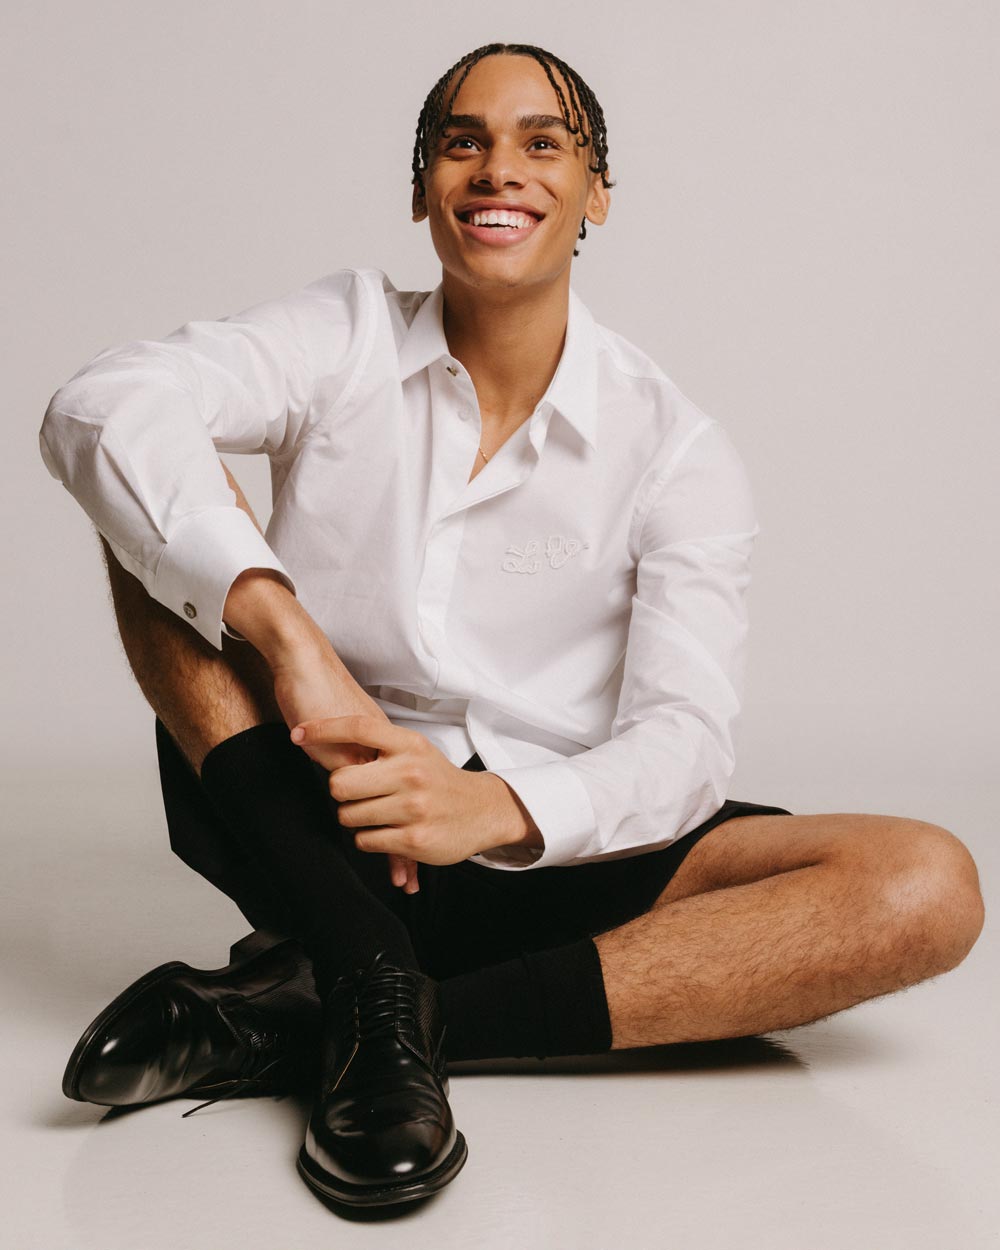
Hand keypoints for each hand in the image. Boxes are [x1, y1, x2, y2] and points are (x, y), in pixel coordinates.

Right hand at [267, 635, 419, 892]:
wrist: (303, 662)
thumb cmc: (317, 689)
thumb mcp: (338, 728)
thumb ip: (351, 750)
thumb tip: (354, 773)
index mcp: (388, 745)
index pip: (410, 793)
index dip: (417, 822)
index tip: (426, 851)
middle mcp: (386, 754)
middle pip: (406, 809)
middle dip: (406, 845)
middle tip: (410, 877)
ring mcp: (369, 759)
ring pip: (393, 815)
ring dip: (394, 849)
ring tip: (404, 879)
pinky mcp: (348, 762)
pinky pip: (367, 809)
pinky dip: (379, 839)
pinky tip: (386, 864)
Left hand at [289, 715, 526, 867]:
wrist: (482, 810)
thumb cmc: (438, 779)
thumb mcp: (416, 750)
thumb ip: (380, 745)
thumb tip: (327, 737)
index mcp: (409, 745)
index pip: (358, 728)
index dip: (323, 729)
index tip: (298, 733)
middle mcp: (411, 772)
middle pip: (340, 782)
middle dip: (341, 792)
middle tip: (357, 793)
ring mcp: (413, 807)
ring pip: (348, 816)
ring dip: (355, 817)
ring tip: (378, 812)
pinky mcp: (413, 839)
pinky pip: (364, 840)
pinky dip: (368, 838)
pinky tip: (388, 831)